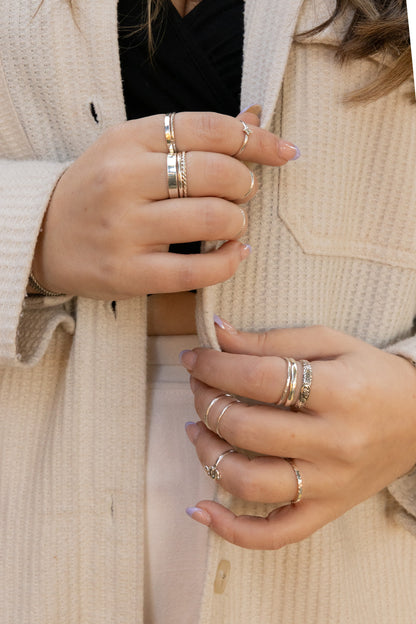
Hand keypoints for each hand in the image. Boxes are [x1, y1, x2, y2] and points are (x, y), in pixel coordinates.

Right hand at [32, 111, 297, 298]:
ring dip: (238, 222)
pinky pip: (197, 270)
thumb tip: (254, 119)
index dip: (256, 139)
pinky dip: (229, 262)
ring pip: (212, 218)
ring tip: (233, 225)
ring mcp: (125, 228)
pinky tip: (233, 254)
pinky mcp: (129, 273)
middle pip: (216, 172)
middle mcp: (124, 178)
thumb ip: (191, 136)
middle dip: (246, 184)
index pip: (209, 128)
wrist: (42, 236)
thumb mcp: (133, 149)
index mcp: (128, 139)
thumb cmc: (98, 190)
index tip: (283, 153)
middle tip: (244, 193)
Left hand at [180, 321, 415, 548]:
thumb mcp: (330, 342)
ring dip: (207, 453)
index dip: (215, 366)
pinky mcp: (327, 510)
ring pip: (249, 482)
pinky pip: (273, 534)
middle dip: (206, 402)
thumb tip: (216, 335)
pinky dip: (230, 529)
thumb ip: (271, 341)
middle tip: (197, 386)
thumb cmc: (371, 374)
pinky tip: (199, 508)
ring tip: (196, 429)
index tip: (193, 358)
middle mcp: (335, 443)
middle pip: (247, 429)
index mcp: (339, 391)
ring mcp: (329, 484)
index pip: (259, 379)